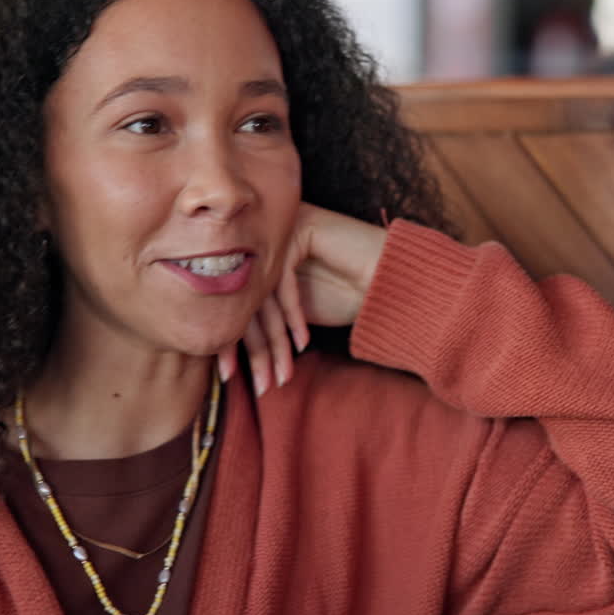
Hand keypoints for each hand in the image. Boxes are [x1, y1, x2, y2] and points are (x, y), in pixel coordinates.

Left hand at [218, 203, 387, 395]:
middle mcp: (262, 239)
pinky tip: (302, 343)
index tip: (229, 377)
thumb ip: (262, 319)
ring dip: (276, 342)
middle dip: (255, 350)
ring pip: (265, 294)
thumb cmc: (345, 297)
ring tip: (281, 375)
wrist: (393, 279)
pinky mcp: (299, 229)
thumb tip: (221, 350)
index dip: (232, 344)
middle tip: (258, 384)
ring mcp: (279, 231)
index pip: (234, 302)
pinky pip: (286, 281)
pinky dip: (295, 316)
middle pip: (247, 299)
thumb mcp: (293, 314)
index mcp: (253, 257)